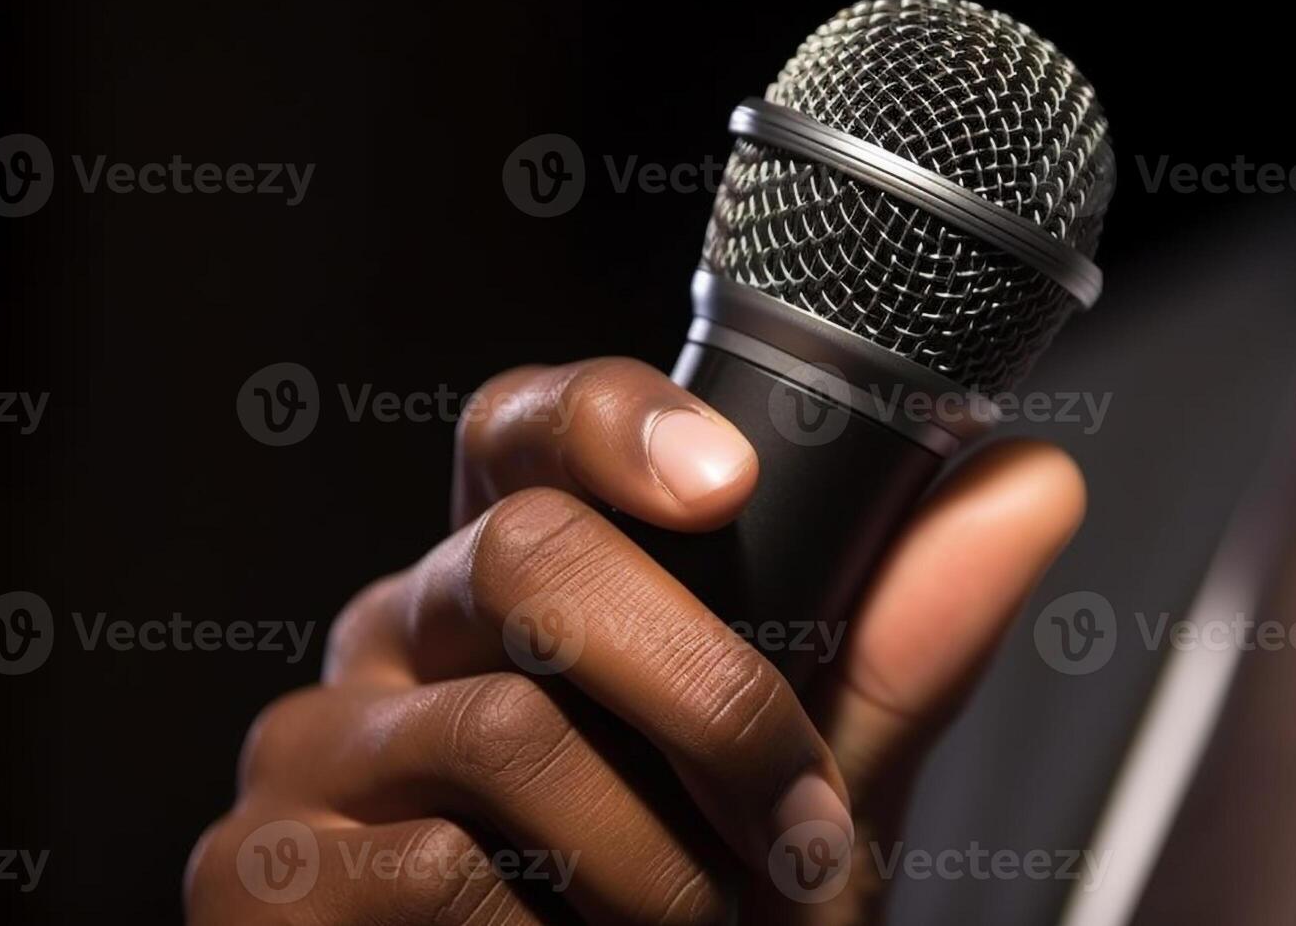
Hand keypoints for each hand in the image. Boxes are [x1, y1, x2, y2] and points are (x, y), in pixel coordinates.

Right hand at [185, 358, 1083, 923]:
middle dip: (708, 695)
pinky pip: (431, 867)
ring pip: (502, 727)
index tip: (727, 479)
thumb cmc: (690, 924)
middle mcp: (396, 636)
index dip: (613, 419)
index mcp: (511, 585)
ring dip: (655, 859)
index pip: (525, 429)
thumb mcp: (809, 787)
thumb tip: (1034, 482)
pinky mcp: (260, 878)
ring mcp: (311, 751)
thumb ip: (898, 646)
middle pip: (525, 555)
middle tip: (798, 823)